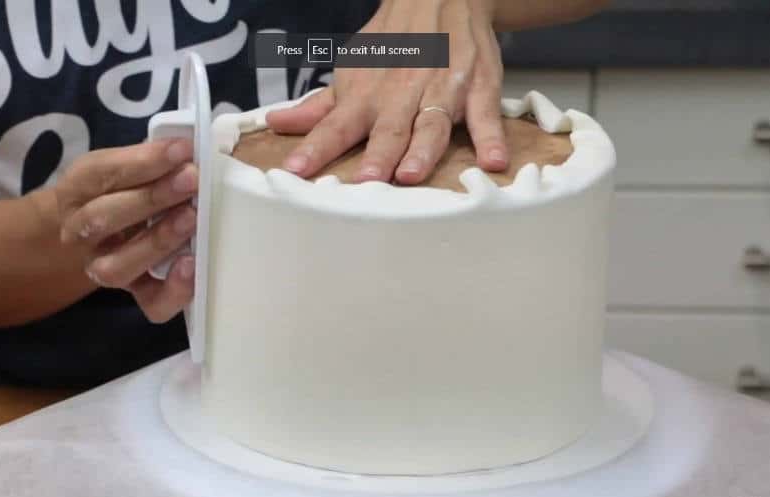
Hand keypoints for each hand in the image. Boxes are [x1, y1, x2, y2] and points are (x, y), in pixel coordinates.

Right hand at [53, 139, 197, 322]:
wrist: (105, 232)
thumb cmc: (127, 189)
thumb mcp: (129, 165)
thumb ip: (153, 157)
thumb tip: (188, 146)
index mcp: (78, 190)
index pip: (102, 173)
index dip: (143, 161)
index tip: (183, 148)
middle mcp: (82, 234)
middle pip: (103, 219)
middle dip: (151, 197)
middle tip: (191, 179)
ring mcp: (105, 268)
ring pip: (117, 266)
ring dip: (157, 240)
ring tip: (191, 217)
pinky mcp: (138, 295)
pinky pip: (151, 304)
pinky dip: (173, 289)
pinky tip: (192, 265)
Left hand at [266, 0, 505, 185]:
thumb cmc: (393, 42)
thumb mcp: (352, 68)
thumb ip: (319, 106)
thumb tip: (276, 124)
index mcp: (366, 94)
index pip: (334, 125)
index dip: (316, 148)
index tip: (296, 172)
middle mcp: (400, 94)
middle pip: (387, 129)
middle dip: (376, 155)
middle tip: (366, 181)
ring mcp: (441, 90)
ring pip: (430, 124)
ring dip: (422, 150)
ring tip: (412, 174)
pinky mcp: (477, 88)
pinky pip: (484, 116)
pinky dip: (490, 137)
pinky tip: (493, 160)